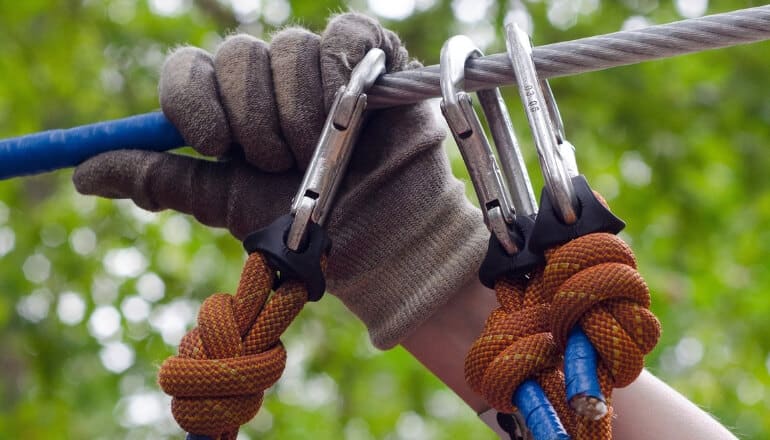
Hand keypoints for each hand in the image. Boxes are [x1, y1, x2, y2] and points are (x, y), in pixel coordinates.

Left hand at [73, 13, 487, 348]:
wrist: (378, 237)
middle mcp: (267, 80)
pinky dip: (346, 72)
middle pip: (235, 56)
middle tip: (280, 162)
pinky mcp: (369, 56)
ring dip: (304, 112)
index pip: (186, 70)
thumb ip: (160, 179)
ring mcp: (317, 64)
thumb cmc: (303, 226)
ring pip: (289, 48)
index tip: (213, 143)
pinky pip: (344, 35)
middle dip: (255, 119)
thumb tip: (82, 175)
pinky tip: (356, 108)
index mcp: (228, 109)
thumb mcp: (222, 202)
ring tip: (328, 153)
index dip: (192, 101)